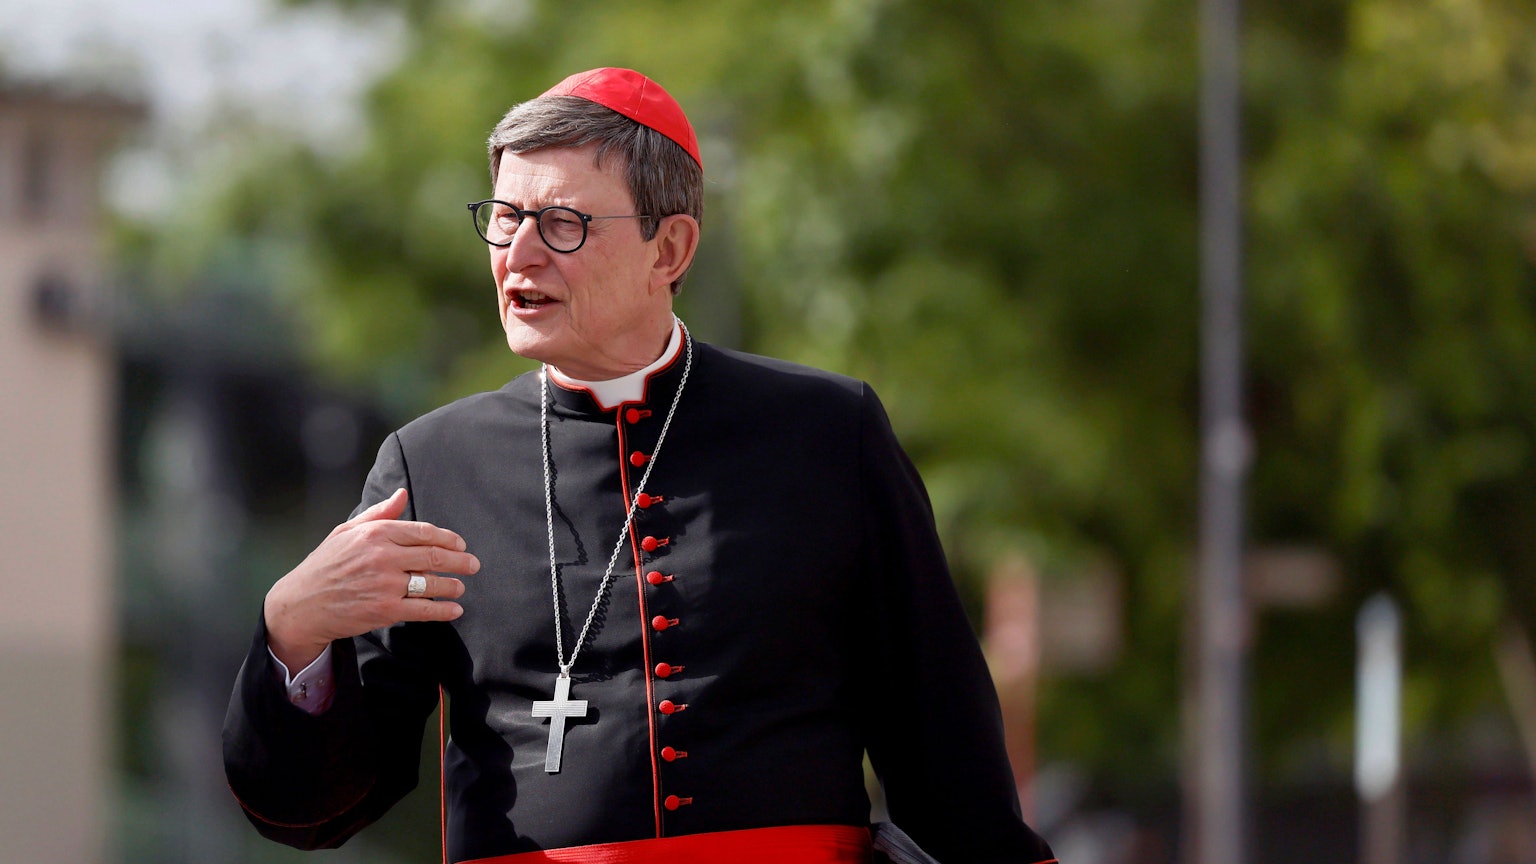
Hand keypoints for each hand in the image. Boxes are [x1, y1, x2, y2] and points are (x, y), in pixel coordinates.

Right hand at [263, 488, 479, 670]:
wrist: (300, 605)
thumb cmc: (324, 565)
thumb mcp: (345, 532)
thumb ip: (378, 514)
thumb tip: (402, 494)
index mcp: (375, 534)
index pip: (424, 532)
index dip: (448, 538)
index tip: (460, 544)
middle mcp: (383, 556)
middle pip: (434, 556)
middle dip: (460, 561)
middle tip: (473, 564)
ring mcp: (385, 584)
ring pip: (432, 583)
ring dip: (453, 585)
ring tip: (461, 587)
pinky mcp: (384, 610)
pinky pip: (423, 610)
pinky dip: (443, 610)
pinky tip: (455, 610)